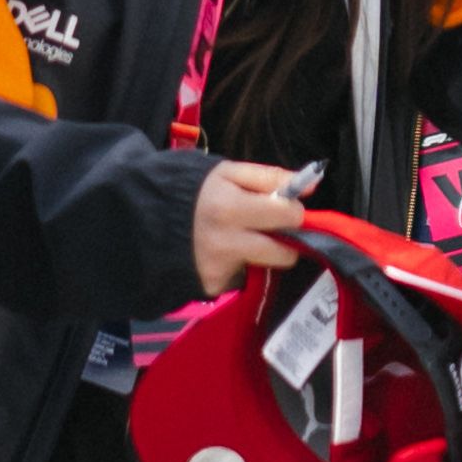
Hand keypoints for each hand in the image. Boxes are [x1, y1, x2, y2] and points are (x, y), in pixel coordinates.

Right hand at [190, 158, 316, 292]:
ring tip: (237, 240)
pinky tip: (220, 256)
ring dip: (260, 256)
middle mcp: (226, 242)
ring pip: (265, 268)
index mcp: (231, 207)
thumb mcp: (228, 173)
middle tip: (265, 230)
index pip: (288, 216)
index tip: (281, 210)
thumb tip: (312, 185)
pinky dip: (237, 269)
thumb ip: (271, 177)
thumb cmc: (195, 192)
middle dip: (283, 242)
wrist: (149, 221)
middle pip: (284, 254)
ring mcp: (219, 269)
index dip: (291, 212)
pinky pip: (241, 280)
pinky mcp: (213, 287)